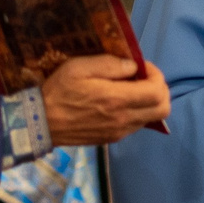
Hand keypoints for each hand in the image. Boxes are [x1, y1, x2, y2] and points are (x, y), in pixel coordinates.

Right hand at [42, 55, 170, 145]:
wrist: (41, 123)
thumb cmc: (58, 91)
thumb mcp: (79, 67)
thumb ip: (110, 64)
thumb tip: (133, 67)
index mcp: (117, 99)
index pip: (157, 92)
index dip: (157, 76)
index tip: (142, 67)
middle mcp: (123, 119)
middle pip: (162, 109)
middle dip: (160, 90)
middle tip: (144, 78)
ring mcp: (119, 131)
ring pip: (152, 118)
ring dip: (150, 102)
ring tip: (132, 89)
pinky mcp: (112, 138)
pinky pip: (137, 125)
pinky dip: (139, 112)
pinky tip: (121, 102)